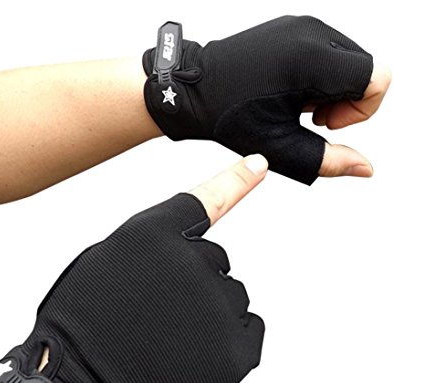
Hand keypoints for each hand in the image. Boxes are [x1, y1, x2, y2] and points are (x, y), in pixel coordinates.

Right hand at [0, 155, 268, 382]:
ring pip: (232, 295)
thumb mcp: (101, 266)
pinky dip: (228, 340)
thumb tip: (193, 248)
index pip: (204, 200)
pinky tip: (194, 358)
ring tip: (169, 341)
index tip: (259, 164)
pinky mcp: (238, 350)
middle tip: (158, 315)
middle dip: (193, 281)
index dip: (234, 180)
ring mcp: (219, 305)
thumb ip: (152, 249)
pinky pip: (248, 328)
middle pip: (215, 260)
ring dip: (209, 312)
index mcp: (154, 235)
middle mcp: (193, 261)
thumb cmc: (81, 330)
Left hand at [143, 16, 390, 183]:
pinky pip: (328, 51)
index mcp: (311, 61)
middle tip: (309, 116)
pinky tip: (291, 90)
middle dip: (347, 100)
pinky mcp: (293, 26)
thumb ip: (329, 161)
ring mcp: (302, 26)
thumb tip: (366, 168)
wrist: (195, 90)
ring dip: (332, 89)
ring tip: (297, 104)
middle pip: (365, 69)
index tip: (325, 121)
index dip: (361, 108)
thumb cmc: (230, 117)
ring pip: (348, 60)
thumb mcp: (282, 147)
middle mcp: (311, 34)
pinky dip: (319, 75)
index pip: (377, 78)